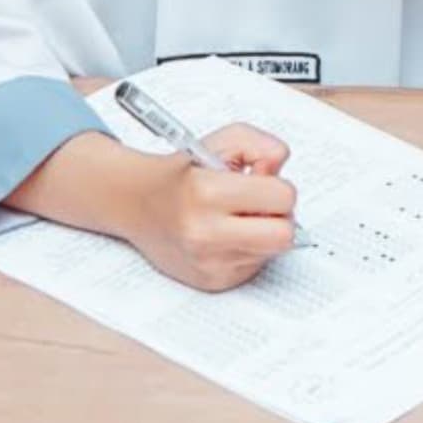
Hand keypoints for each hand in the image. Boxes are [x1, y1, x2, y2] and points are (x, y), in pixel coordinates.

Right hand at [120, 128, 298, 292]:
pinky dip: (249, 249)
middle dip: (279, 215)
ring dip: (264, 232)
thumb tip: (279, 168)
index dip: (278, 186)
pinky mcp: (213, 282)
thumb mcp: (222, 141)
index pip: (282, 198)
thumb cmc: (183, 173)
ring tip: (237, 217)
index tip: (262, 181)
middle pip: (283, 235)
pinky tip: (228, 234)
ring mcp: (209, 263)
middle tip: (260, 204)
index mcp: (206, 193)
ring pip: (272, 252)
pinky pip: (255, 265)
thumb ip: (260, 145)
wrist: (138, 204)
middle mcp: (205, 234)